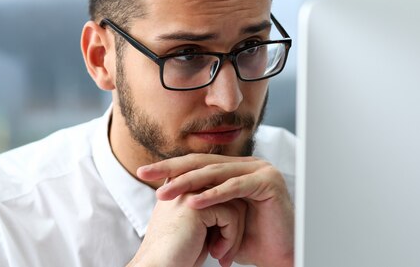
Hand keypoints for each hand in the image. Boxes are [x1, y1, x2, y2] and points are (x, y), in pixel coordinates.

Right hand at [128, 192, 246, 266]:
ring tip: (221, 256)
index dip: (228, 218)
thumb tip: (242, 203)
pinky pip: (231, 216)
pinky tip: (216, 253)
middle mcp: (184, 182)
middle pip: (230, 195)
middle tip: (225, 254)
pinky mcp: (196, 205)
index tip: (223, 244)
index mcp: (182, 183)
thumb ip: (212, 209)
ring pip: (235, 204)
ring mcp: (189, 191)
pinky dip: (230, 238)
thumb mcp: (197, 226)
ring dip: (234, 235)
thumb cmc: (178, 254)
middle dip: (234, 226)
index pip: (221, 189)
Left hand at [137, 154, 294, 266]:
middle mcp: (248, 164)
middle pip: (203, 163)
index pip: (197, 163)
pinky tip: (194, 202)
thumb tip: (165, 189)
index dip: (169, 167)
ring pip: (216, 173)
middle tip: (144, 174)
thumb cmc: (248, 241)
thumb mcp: (216, 216)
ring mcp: (260, 169)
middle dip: (172, 170)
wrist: (278, 256)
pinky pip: (236, 187)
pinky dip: (214, 195)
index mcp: (235, 168)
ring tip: (165, 192)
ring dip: (188, 183)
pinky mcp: (269, 181)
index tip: (141, 172)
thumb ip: (198, 200)